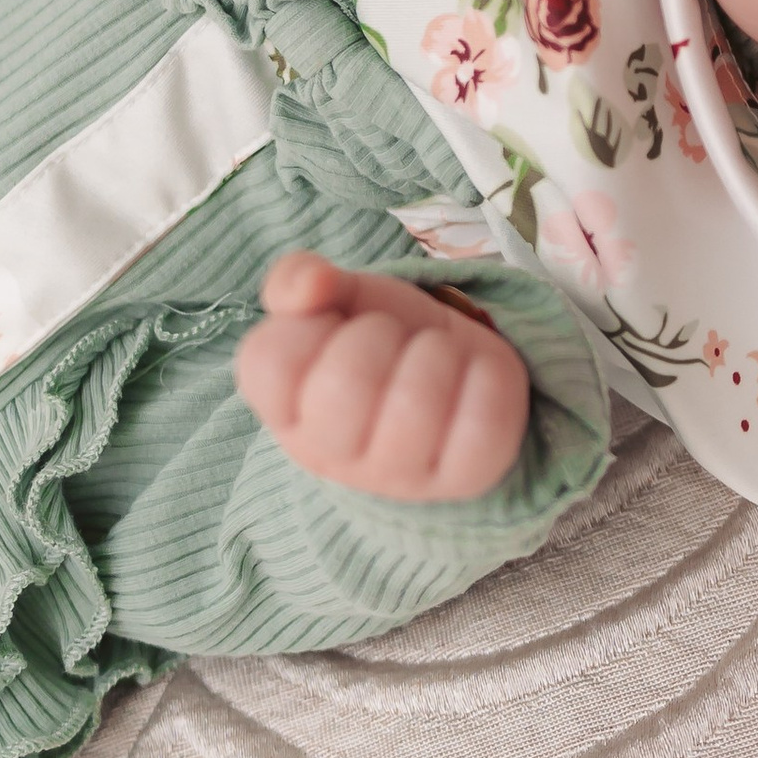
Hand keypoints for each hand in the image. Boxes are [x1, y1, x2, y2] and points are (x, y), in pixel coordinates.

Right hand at [236, 254, 529, 501]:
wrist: (451, 369)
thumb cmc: (380, 335)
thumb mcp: (335, 297)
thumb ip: (299, 280)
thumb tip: (309, 284)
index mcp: (285, 411)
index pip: (271, 362)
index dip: (312, 325)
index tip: (337, 327)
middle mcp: (332, 457)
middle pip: (344, 383)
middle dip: (380, 334)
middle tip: (393, 338)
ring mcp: (399, 477)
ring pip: (416, 402)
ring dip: (436, 351)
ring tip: (434, 355)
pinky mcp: (465, 477)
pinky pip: (482, 423)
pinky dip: (486, 376)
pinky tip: (472, 375)